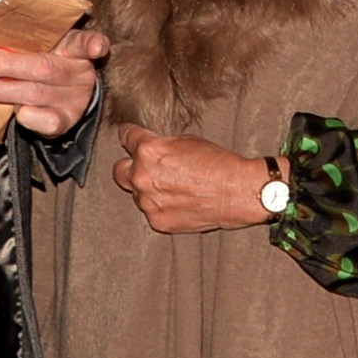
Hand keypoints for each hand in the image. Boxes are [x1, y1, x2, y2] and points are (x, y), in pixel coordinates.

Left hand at [0, 27, 109, 137]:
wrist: (62, 96)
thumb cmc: (47, 64)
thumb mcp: (44, 47)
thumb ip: (26, 45)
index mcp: (75, 49)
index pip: (86, 42)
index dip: (93, 44)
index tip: (98, 47)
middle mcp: (80, 74)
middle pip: (44, 68)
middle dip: (6, 66)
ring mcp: (75, 100)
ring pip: (35, 94)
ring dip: (1, 90)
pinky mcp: (67, 121)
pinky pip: (45, 121)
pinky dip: (25, 115)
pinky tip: (10, 109)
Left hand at [112, 124, 269, 232]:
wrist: (238, 192)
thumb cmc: (219, 164)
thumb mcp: (189, 141)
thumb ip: (163, 145)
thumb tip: (154, 148)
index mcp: (149, 151)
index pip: (126, 137)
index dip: (128, 135)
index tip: (128, 137)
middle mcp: (143, 176)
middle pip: (119, 170)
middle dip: (130, 166)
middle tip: (145, 167)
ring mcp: (149, 202)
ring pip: (137, 193)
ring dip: (148, 189)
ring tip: (173, 187)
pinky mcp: (158, 221)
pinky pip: (151, 211)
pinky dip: (161, 206)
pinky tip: (180, 201)